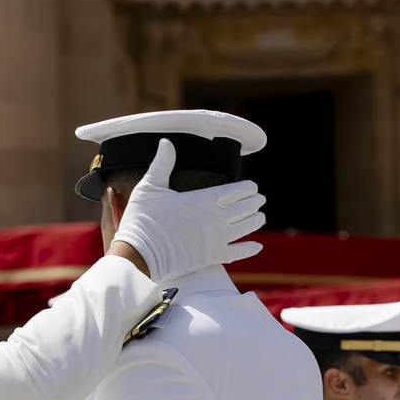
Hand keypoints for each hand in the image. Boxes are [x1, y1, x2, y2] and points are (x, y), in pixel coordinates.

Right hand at [110, 139, 265, 282]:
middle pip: (245, 208)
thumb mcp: (150, 187)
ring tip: (260, 217)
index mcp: (203, 198)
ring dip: (256, 221)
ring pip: (246, 227)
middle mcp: (215, 217)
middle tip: (260, 200)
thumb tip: (165, 142)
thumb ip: (162, 164)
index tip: (253, 187)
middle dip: (255, 202)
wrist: (139, 253)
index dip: (248, 188)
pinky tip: (257, 246)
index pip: (236, 190)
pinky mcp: (212, 257)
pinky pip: (238, 252)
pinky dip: (249, 249)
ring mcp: (216, 238)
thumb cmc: (142, 219)